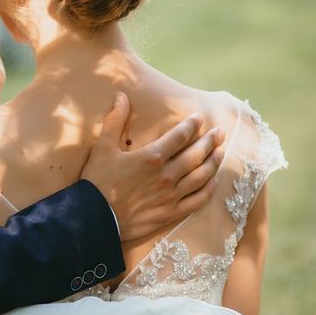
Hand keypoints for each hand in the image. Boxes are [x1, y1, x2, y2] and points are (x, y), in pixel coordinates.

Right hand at [81, 93, 225, 241]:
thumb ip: (115, 120)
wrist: (93, 218)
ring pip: (201, 176)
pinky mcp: (170, 213)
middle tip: (220, 133)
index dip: (192, 125)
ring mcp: (171, 196)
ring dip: (214, 162)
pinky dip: (208, 189)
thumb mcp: (102, 148)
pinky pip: (197, 201)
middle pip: (196, 154)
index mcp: (152, 156)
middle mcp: (167, 175)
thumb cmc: (97, 182)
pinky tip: (213, 182)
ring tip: (222, 152)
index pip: (180, 136)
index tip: (199, 118)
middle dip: (210, 141)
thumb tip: (121, 96)